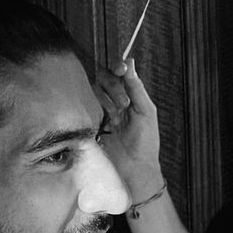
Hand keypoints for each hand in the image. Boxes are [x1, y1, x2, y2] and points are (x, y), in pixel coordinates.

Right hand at [103, 59, 166, 199]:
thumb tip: (129, 62)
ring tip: (118, 117)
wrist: (135, 169)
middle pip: (103, 79)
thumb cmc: (146, 142)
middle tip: (125, 103)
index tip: (120, 69)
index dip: (116, 67)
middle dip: (113, 86)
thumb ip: (136, 87)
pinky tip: (106, 122)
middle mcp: (112, 101)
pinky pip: (85, 107)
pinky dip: (95, 110)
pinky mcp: (89, 123)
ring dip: (107, 100)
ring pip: (94, 91)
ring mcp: (99, 112)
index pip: (116, 74)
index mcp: (127, 96)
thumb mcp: (146, 111)